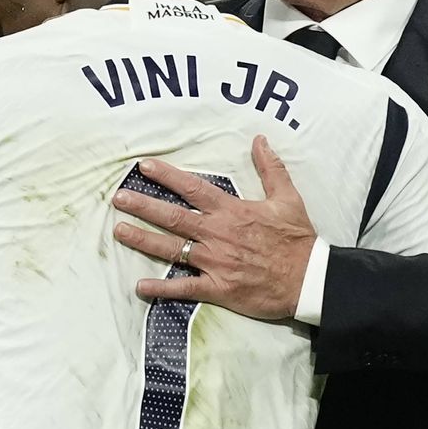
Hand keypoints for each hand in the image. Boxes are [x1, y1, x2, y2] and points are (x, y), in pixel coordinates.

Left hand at [111, 135, 315, 320]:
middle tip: (119, 198)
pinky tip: (140, 287)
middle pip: (173, 217)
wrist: (308, 279)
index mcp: (232, 211)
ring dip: (143, 240)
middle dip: (143, 206)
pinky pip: (185, 288)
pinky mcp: (218, 288)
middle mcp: (218, 234)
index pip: (193, 188)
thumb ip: (270, 168)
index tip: (145, 166)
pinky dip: (162, 289)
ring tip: (119, 231)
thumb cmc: (298, 240)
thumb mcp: (288, 198)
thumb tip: (260, 140)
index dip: (167, 176)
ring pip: (172, 249)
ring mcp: (215, 262)